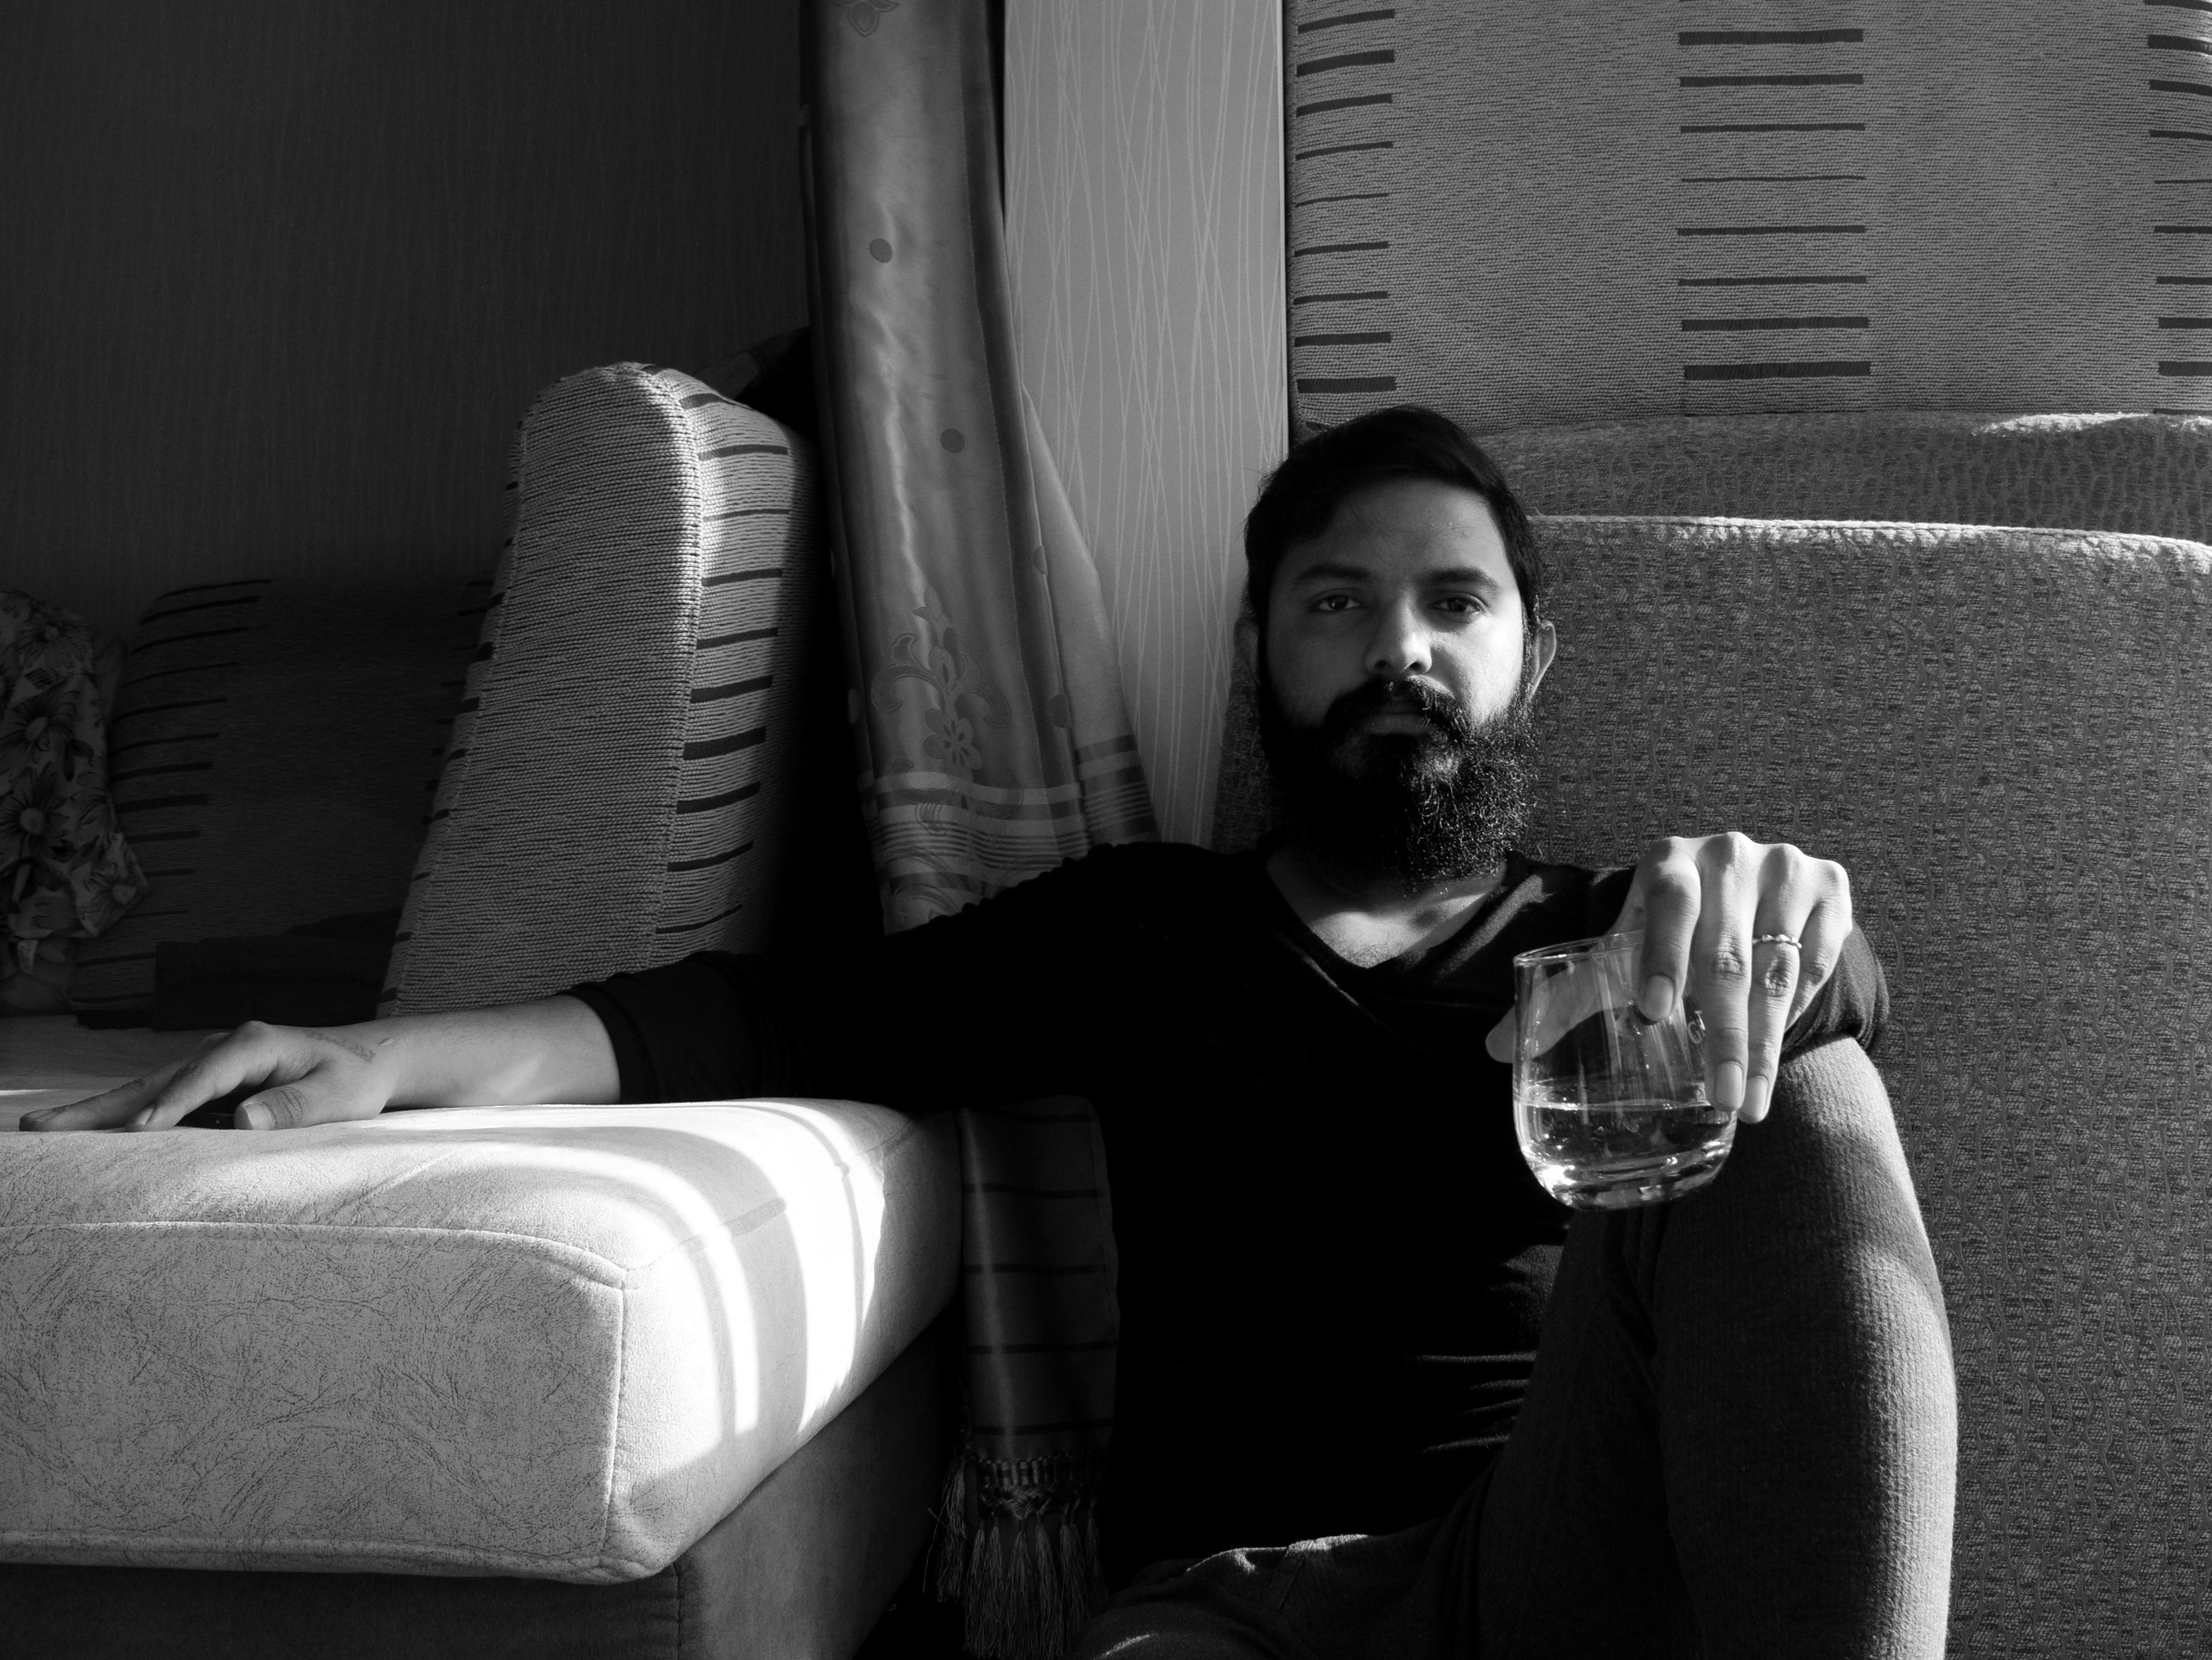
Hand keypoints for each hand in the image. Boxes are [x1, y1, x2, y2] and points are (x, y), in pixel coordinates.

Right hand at [18, 1020, 395, 1131]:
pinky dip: (125, 1113)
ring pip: (149, 1088)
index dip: (169, 1105)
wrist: (369, 1059)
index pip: (201, 1079)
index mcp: (253, 1044)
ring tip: (45, 1127)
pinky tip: (91, 1132)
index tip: (137, 1130)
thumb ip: (294, 1107)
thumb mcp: (337, 1095)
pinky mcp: (212, 1080)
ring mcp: (213, 1062)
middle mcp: (224, 1047)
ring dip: (100, 1109)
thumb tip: (242, 1122)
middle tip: (40, 1125)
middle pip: (155, 1080)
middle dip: (101, 1105)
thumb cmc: (354, 1078)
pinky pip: (163, 1098)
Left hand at [1484, 833, 1851, 1124]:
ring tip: (1750, 1101)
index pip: (1668, 904)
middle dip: (1723, 1034)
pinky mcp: (1832, 886)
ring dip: (1765, 1042)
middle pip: (1727, 954)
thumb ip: (1568, 993)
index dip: (1662, 955)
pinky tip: (1776, 1051)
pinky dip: (1798, 1010)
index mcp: (1668, 861)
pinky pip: (1817, 960)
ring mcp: (1786, 868)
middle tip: (1722, 1096)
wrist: (1747, 892)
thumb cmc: (1667, 929)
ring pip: (1777, 968)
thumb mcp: (1622, 949)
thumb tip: (1495, 1049)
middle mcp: (1729, 855)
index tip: (1653, 1012)